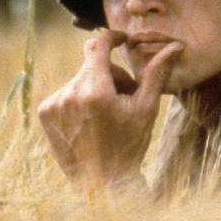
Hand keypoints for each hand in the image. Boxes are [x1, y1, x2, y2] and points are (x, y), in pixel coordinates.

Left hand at [37, 29, 180, 193]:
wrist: (102, 183)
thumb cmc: (129, 146)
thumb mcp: (146, 109)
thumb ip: (156, 73)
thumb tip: (175, 46)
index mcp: (96, 91)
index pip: (98, 45)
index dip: (112, 37)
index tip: (122, 39)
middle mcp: (71, 94)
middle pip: (92, 65)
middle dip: (111, 75)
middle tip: (124, 99)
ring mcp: (55, 103)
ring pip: (79, 79)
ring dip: (94, 88)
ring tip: (106, 115)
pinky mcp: (45, 112)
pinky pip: (65, 93)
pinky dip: (78, 100)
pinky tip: (89, 122)